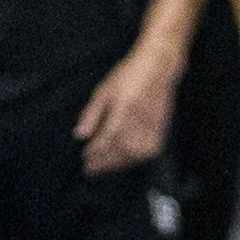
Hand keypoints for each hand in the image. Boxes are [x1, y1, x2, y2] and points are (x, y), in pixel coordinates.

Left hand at [76, 43, 175, 175]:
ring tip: (101, 168)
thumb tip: (79, 135)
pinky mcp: (160, 135)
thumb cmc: (128, 76)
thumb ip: (92, 113)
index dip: (94, 152)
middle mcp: (138, 123)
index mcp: (123, 109)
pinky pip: (143, 155)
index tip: (83, 159)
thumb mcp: (104, 89)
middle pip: (119, 151)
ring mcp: (152, 130)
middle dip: (103, 162)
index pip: (106, 139)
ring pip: (131, 156)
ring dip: (115, 164)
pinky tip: (119, 162)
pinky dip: (129, 160)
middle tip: (89, 169)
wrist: (158, 70)